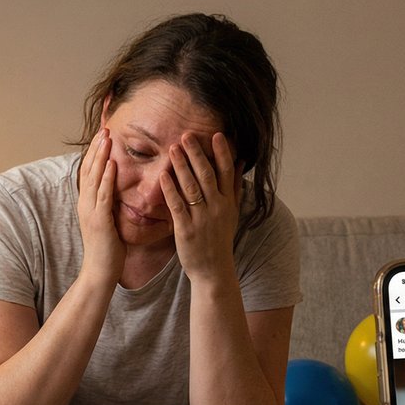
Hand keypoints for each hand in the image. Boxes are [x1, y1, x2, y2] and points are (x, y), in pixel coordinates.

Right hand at [77, 128, 122, 284]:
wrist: (99, 272)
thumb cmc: (107, 251)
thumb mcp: (108, 223)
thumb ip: (109, 207)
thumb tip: (118, 194)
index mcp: (87, 203)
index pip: (89, 172)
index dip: (94, 152)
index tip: (102, 135)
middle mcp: (85, 204)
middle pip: (89, 169)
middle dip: (96, 147)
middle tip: (104, 127)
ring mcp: (90, 211)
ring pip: (94, 177)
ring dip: (100, 155)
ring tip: (106, 137)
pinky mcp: (99, 220)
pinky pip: (103, 194)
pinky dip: (107, 177)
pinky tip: (112, 163)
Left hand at [161, 132, 237, 284]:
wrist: (214, 270)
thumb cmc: (220, 239)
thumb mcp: (231, 213)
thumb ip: (234, 187)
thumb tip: (241, 161)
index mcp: (227, 203)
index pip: (226, 172)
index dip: (221, 153)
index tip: (216, 135)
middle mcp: (217, 208)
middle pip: (207, 175)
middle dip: (196, 154)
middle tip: (186, 135)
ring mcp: (201, 219)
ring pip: (191, 188)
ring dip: (182, 167)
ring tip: (173, 149)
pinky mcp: (186, 230)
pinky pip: (177, 206)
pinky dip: (170, 189)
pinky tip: (163, 175)